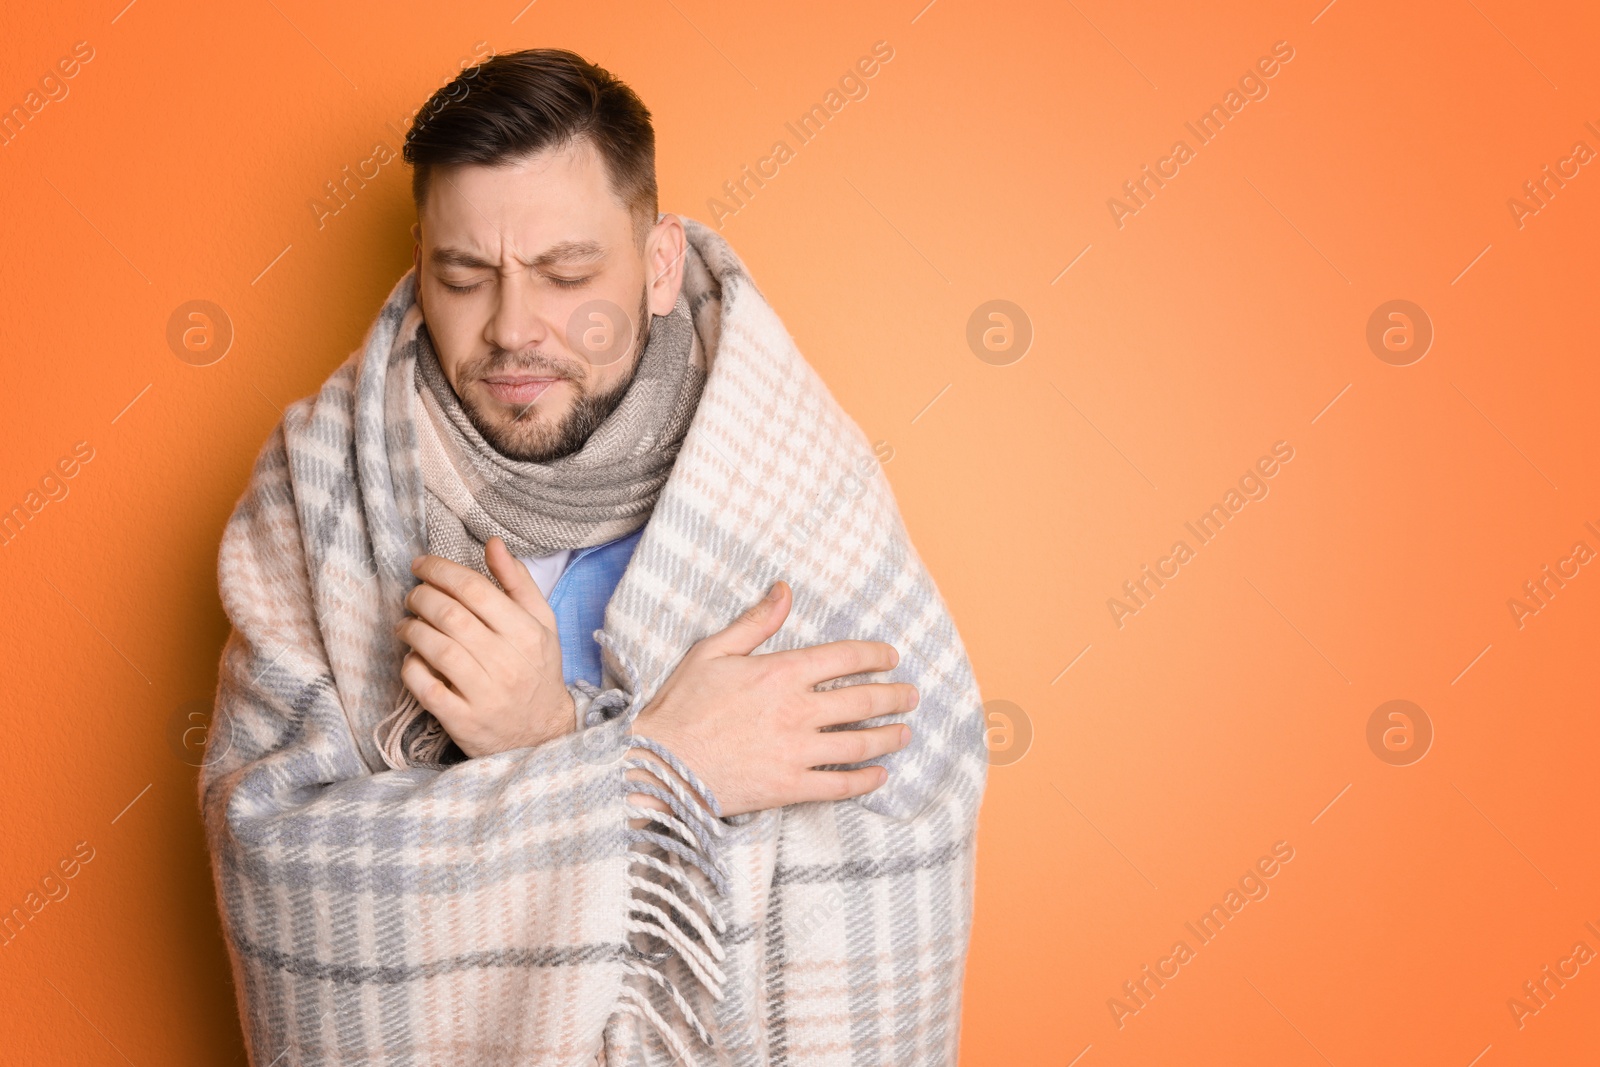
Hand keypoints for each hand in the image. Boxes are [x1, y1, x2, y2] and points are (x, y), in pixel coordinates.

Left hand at [396, 536, 572, 757]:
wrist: (543, 733)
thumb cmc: (536, 670)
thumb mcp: (540, 624)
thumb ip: (517, 582)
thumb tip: (493, 544)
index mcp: (526, 632)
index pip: (475, 589)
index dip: (441, 570)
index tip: (422, 565)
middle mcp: (507, 662)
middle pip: (450, 615)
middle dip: (421, 596)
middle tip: (413, 594)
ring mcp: (485, 694)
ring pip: (436, 648)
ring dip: (411, 629)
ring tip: (406, 623)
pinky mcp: (464, 721)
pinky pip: (426, 688)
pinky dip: (411, 667)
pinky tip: (411, 657)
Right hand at [627, 580, 917, 817]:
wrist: (659, 764)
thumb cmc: (681, 705)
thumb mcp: (713, 651)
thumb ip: (756, 621)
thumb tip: (785, 590)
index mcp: (781, 672)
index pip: (846, 658)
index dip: (876, 655)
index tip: (891, 658)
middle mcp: (797, 711)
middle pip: (864, 700)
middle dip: (895, 696)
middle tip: (910, 695)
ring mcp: (797, 752)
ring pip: (860, 743)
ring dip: (890, 736)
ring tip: (905, 732)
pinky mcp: (790, 787)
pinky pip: (841, 785)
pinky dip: (866, 780)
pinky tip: (880, 774)